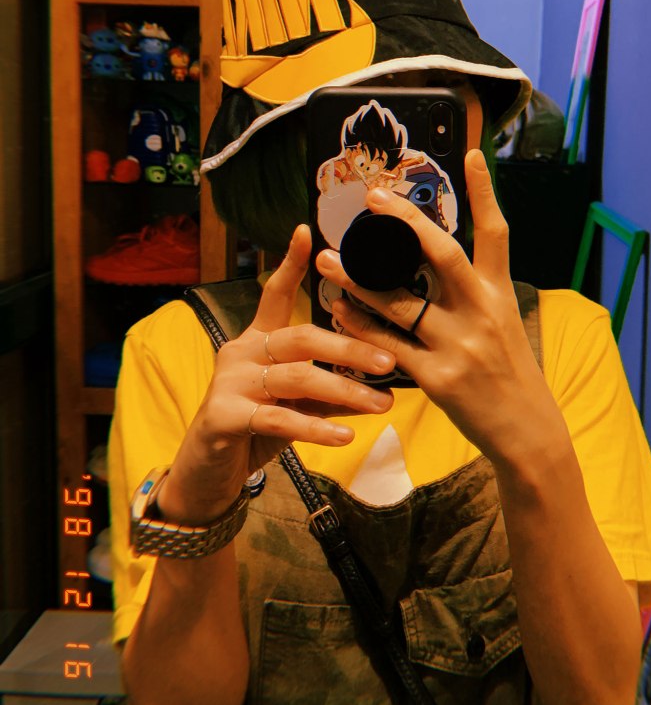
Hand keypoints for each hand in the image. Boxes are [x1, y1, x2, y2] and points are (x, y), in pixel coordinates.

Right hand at [162, 225, 395, 521]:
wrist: (208, 473)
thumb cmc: (256, 430)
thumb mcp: (298, 406)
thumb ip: (329, 389)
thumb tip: (379, 385)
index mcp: (258, 340)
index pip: (275, 294)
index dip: (290, 263)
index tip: (307, 231)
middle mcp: (242, 352)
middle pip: (301, 337)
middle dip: (349, 347)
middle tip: (389, 360)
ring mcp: (230, 383)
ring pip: (295, 377)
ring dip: (344, 391)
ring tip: (381, 404)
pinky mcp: (224, 416)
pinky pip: (278, 418)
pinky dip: (315, 427)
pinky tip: (345, 435)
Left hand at [315, 150, 565, 466]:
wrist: (527, 432)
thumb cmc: (510, 375)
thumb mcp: (503, 326)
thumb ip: (473, 295)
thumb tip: (434, 264)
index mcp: (499, 294)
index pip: (496, 234)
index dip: (485, 191)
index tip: (467, 152)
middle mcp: (483, 312)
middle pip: (442, 255)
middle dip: (404, 222)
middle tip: (370, 195)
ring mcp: (460, 345)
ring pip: (401, 302)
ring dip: (357, 279)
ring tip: (326, 260)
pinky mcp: (439, 378)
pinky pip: (389, 346)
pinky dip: (359, 327)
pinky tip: (338, 311)